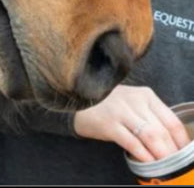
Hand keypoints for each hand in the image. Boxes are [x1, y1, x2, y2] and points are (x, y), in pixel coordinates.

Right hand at [73, 85, 189, 162]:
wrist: (79, 101)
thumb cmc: (111, 106)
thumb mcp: (134, 104)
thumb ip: (152, 117)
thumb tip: (173, 143)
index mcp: (146, 95)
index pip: (172, 121)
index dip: (182, 142)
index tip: (184, 155)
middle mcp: (135, 100)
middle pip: (162, 131)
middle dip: (172, 153)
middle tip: (176, 166)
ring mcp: (121, 111)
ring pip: (151, 137)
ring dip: (161, 155)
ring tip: (165, 167)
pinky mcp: (108, 123)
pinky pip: (132, 142)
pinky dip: (143, 155)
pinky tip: (148, 163)